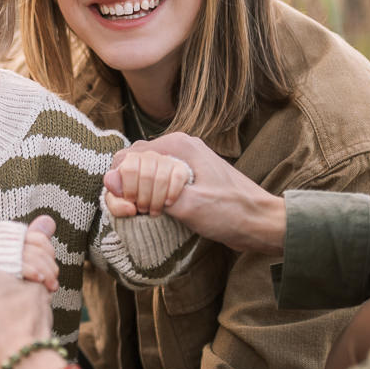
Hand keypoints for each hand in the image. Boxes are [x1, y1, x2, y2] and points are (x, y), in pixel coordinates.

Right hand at [104, 134, 286, 255]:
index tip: (134, 208)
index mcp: (178, 145)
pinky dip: (147, 197)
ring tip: (148, 214)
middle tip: (140, 213)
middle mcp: (177, 148)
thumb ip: (147, 190)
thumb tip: (108, 180)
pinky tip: (154, 214)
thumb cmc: (231, 211)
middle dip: (129, 189)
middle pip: (132, 163)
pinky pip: (153, 182)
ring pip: (141, 173)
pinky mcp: (184, 178)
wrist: (261, 222)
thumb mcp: (188, 204)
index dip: (124, 183)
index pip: (129, 156)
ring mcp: (181, 163)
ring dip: (137, 195)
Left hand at [104, 149, 192, 217]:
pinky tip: (167, 203)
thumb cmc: (134, 202)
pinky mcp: (180, 168)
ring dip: (157, 200)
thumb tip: (120, 195)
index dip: (130, 188)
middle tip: (143, 210)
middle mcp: (148, 155)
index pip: (129, 168)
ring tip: (154, 211)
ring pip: (162, 178)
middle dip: (144, 198)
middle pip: (146, 175)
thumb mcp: (120, 205)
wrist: (155, 203)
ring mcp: (165, 160)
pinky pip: (177, 177)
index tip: (132, 201)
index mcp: (129, 160)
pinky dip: (172, 193)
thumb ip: (114, 201)